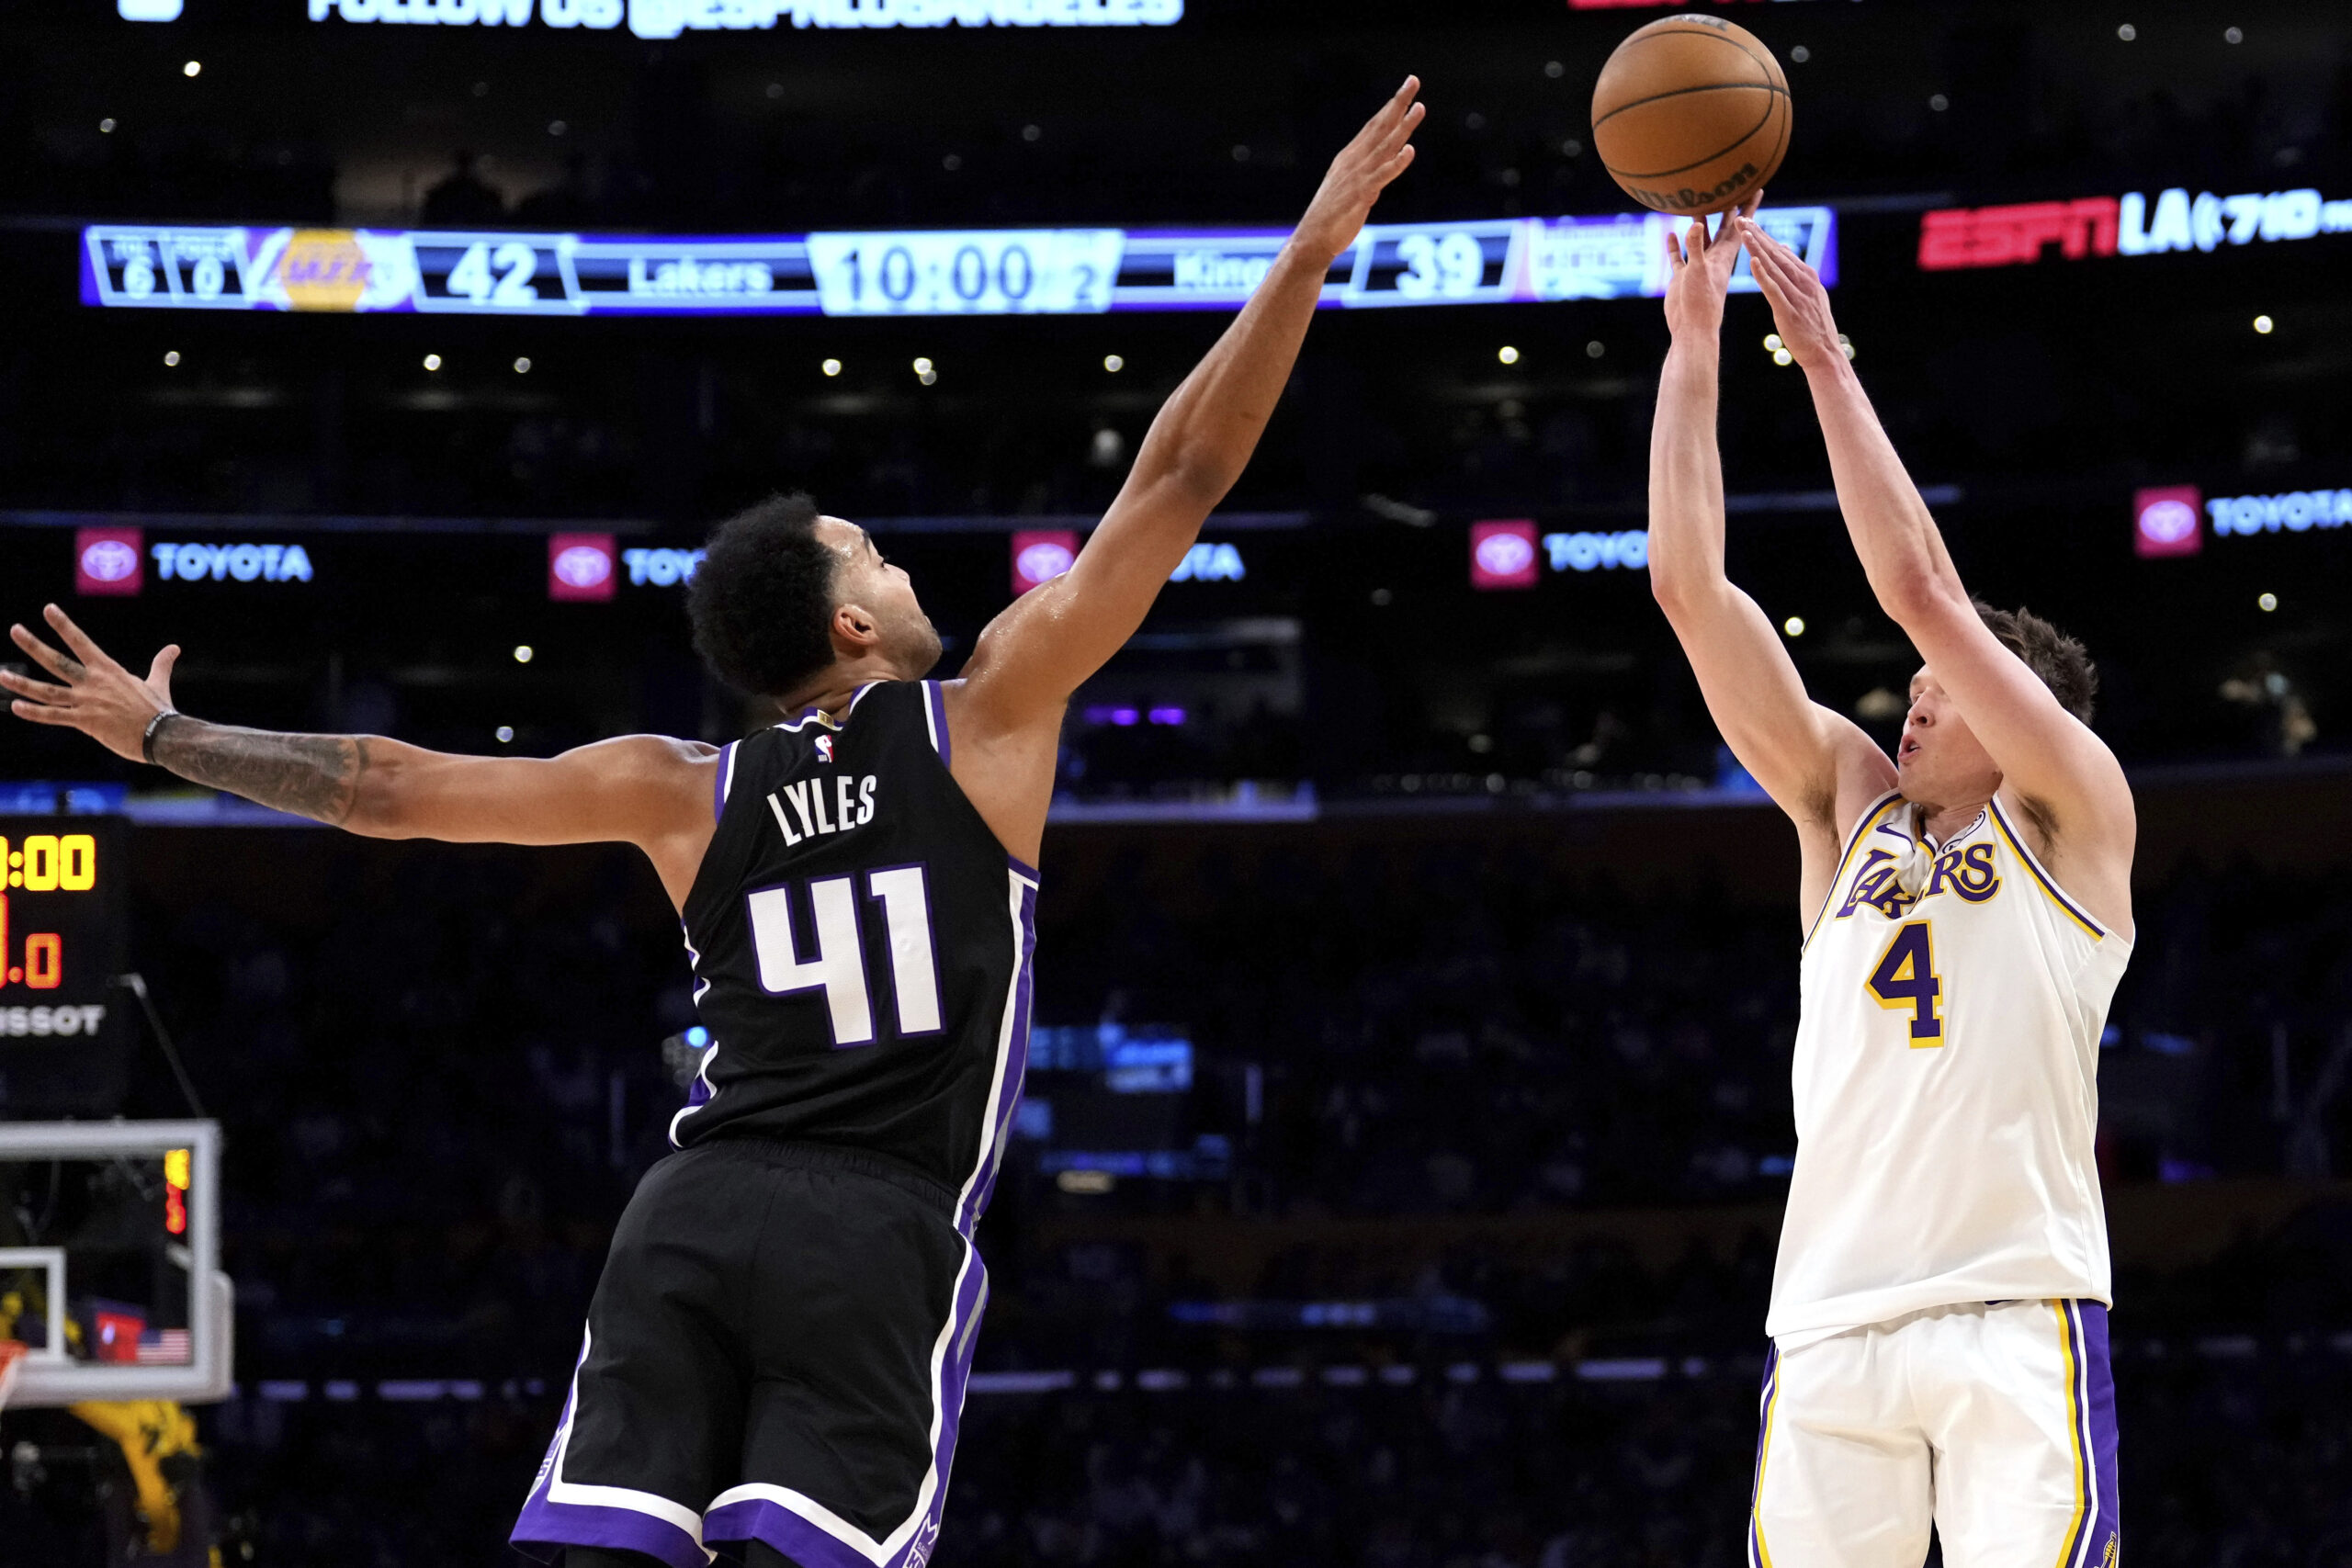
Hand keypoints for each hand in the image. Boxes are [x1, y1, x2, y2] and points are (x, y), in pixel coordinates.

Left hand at [4, 605, 181, 761]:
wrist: (163, 734)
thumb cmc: (160, 710)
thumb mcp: (158, 682)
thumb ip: (161, 663)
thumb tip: (174, 648)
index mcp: (108, 670)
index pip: (81, 642)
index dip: (64, 625)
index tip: (48, 609)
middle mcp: (93, 683)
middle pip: (56, 661)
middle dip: (33, 645)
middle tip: (15, 630)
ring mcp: (86, 702)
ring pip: (47, 691)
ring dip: (22, 683)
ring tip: (1, 674)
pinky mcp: (85, 723)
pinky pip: (54, 717)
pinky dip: (34, 713)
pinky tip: (15, 706)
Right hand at [1291, 77, 1424, 262]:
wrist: (1311, 240)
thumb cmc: (1330, 217)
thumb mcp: (1348, 188)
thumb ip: (1366, 175)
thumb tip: (1381, 168)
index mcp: (1350, 158)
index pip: (1374, 126)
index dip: (1390, 106)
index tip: (1405, 88)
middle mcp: (1354, 161)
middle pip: (1380, 127)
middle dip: (1398, 103)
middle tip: (1413, 81)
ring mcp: (1357, 177)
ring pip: (1385, 146)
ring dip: (1403, 127)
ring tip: (1419, 108)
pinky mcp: (1361, 195)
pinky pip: (1382, 176)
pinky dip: (1396, 163)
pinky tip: (1409, 152)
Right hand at [1661, 191, 1759, 341]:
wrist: (1691, 329)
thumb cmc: (1700, 303)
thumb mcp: (1698, 272)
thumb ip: (1695, 248)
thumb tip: (1695, 224)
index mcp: (1724, 256)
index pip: (1741, 226)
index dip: (1748, 207)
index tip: (1756, 186)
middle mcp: (1714, 259)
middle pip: (1723, 227)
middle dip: (1728, 208)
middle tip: (1731, 187)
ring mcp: (1698, 268)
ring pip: (1701, 239)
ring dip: (1700, 222)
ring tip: (1699, 204)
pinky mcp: (1683, 278)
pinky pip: (1680, 256)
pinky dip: (1676, 245)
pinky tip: (1671, 234)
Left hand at [1736, 214, 1842, 369]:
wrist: (1825, 353)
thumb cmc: (1813, 326)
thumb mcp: (1808, 295)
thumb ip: (1795, 272)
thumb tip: (1784, 248)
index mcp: (1807, 276)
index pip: (1782, 252)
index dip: (1764, 236)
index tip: (1748, 222)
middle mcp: (1804, 282)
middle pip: (1776, 254)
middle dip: (1758, 236)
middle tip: (1741, 219)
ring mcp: (1797, 295)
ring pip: (1774, 267)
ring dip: (1758, 249)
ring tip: (1744, 233)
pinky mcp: (1789, 311)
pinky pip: (1774, 290)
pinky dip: (1763, 275)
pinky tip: (1753, 262)